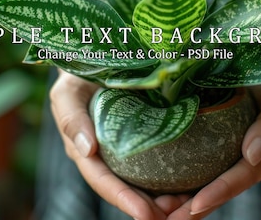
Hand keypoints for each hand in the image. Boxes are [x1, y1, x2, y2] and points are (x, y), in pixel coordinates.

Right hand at [50, 71, 189, 218]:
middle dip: (150, 208)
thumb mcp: (67, 92)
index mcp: (85, 151)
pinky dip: (173, 176)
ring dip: (164, 198)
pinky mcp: (143, 140)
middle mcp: (106, 157)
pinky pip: (158, 162)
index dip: (124, 199)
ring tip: (188, 206)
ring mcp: (125, 151)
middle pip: (127, 190)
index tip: (146, 214)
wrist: (95, 57)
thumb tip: (87, 151)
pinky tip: (193, 182)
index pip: (103, 181)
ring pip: (144, 182)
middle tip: (176, 215)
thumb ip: (72, 119)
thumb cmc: (77, 75)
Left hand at [166, 77, 260, 218]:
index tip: (194, 206)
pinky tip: (153, 184)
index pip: (237, 180)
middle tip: (164, 219)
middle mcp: (245, 165)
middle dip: (190, 210)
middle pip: (216, 192)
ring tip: (153, 210)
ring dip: (179, 200)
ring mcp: (229, 159)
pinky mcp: (215, 150)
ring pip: (203, 185)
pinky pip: (196, 167)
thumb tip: (253, 154)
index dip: (216, 194)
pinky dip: (177, 178)